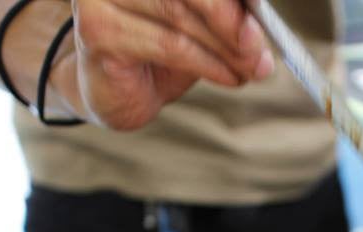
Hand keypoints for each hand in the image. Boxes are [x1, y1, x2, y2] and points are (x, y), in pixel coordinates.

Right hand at [51, 0, 273, 129]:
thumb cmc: (162, 47)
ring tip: (252, 68)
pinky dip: (209, 64)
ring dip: (226, 48)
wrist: (118, 90)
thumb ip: (227, 13)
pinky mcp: (100, 32)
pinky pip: (170, 46)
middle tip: (261, 47)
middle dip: (233, 20)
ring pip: (180, 18)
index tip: (262, 11)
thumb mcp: (202, 23)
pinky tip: (230, 77)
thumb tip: (260, 22)